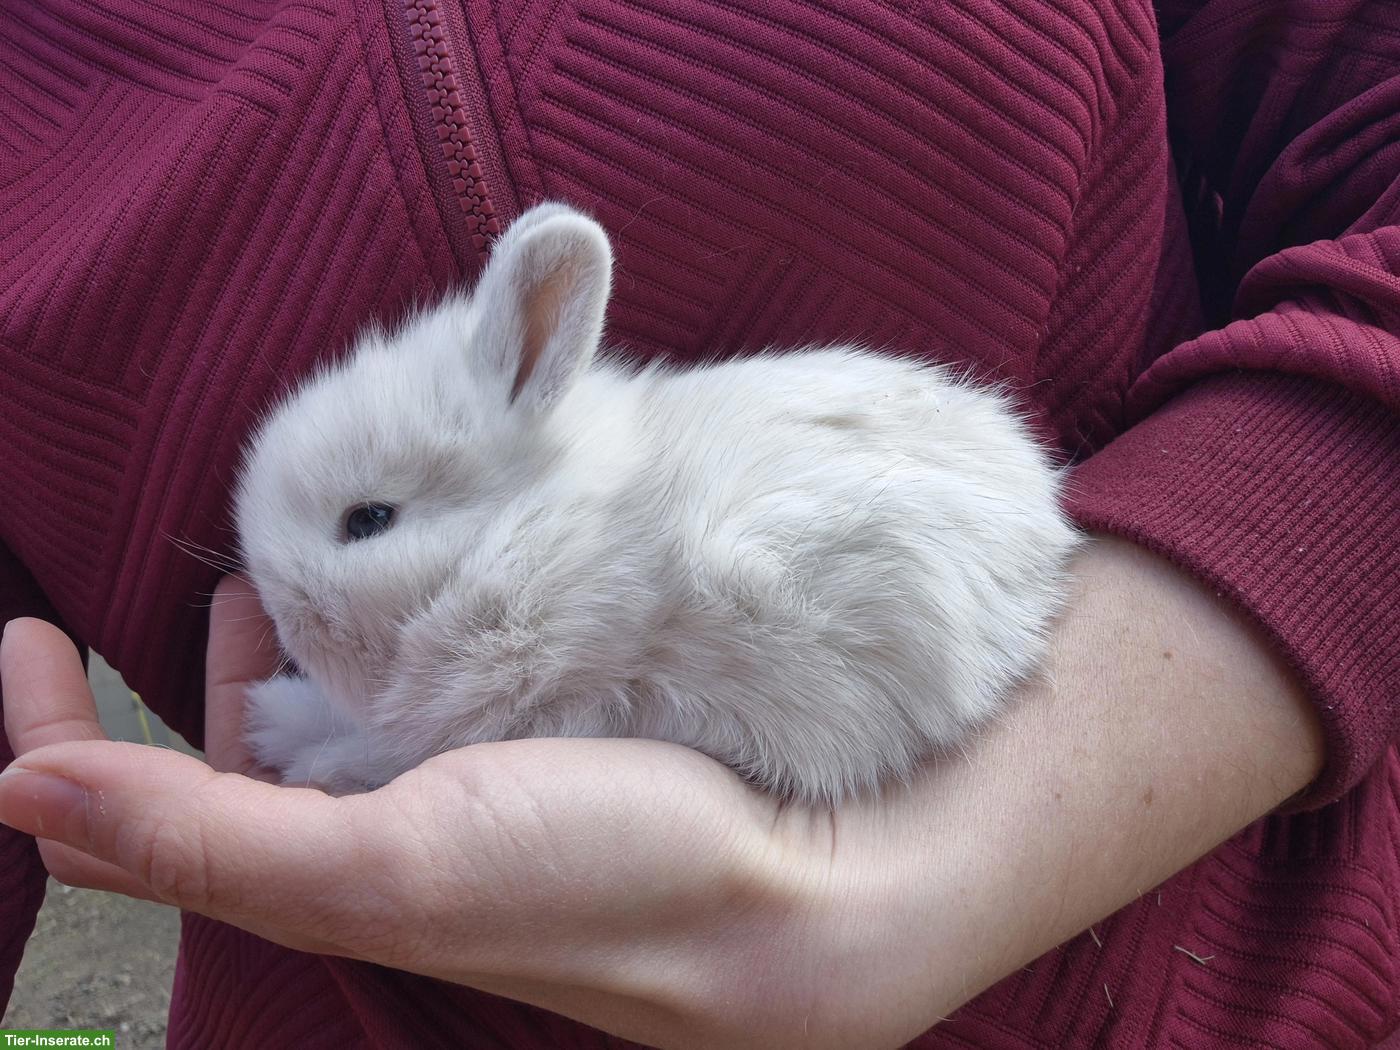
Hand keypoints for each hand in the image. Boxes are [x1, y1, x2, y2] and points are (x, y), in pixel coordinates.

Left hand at [0, 540, 1324, 1048]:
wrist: (803, 890)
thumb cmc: (607, 885)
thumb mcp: (394, 867)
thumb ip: (207, 836)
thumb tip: (23, 788)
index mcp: (326, 886)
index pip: (135, 818)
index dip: (56, 730)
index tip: (22, 626)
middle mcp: (377, 849)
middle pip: (227, 770)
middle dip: (185, 674)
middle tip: (208, 575)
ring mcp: (457, 800)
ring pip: (326, 726)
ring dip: (289, 643)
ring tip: (289, 564)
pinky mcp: (527, 758)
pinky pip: (416, 697)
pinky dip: (383, 637)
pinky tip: (408, 588)